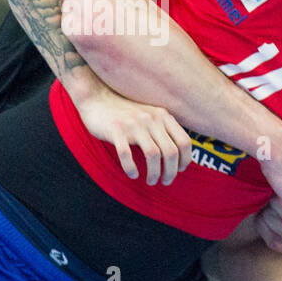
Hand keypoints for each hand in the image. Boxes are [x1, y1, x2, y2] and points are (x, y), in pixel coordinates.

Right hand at [72, 84, 193, 185]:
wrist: (96, 98)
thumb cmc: (123, 113)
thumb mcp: (148, 115)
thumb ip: (162, 129)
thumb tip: (176, 155)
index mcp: (162, 115)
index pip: (184, 141)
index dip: (185, 160)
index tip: (180, 170)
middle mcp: (150, 119)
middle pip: (171, 152)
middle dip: (171, 172)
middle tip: (166, 181)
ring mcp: (133, 124)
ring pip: (153, 155)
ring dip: (154, 173)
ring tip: (151, 181)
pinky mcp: (116, 130)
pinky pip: (127, 155)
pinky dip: (131, 168)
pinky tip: (133, 174)